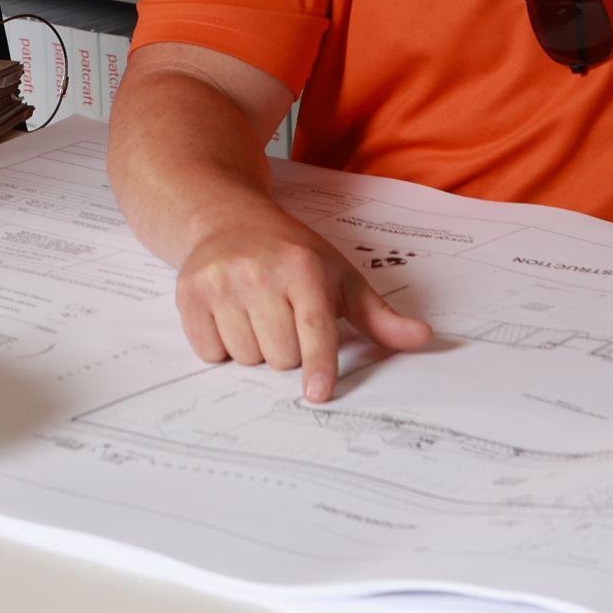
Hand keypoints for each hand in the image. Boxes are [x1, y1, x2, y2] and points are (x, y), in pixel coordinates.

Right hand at [175, 205, 433, 401]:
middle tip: (283, 317)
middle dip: (287, 350)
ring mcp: (220, 284)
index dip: (319, 363)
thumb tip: (423, 338)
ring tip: (255, 312)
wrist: (226, 219)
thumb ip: (379, 315)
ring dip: (254, 348)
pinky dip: (221, 346)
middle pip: (281, 357)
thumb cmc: (292, 254)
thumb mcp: (339, 277)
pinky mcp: (188, 296)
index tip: (318, 393)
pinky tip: (229, 315)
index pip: (314, 328)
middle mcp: (258, 273)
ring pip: (246, 358)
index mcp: (302, 267)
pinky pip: (210, 352)